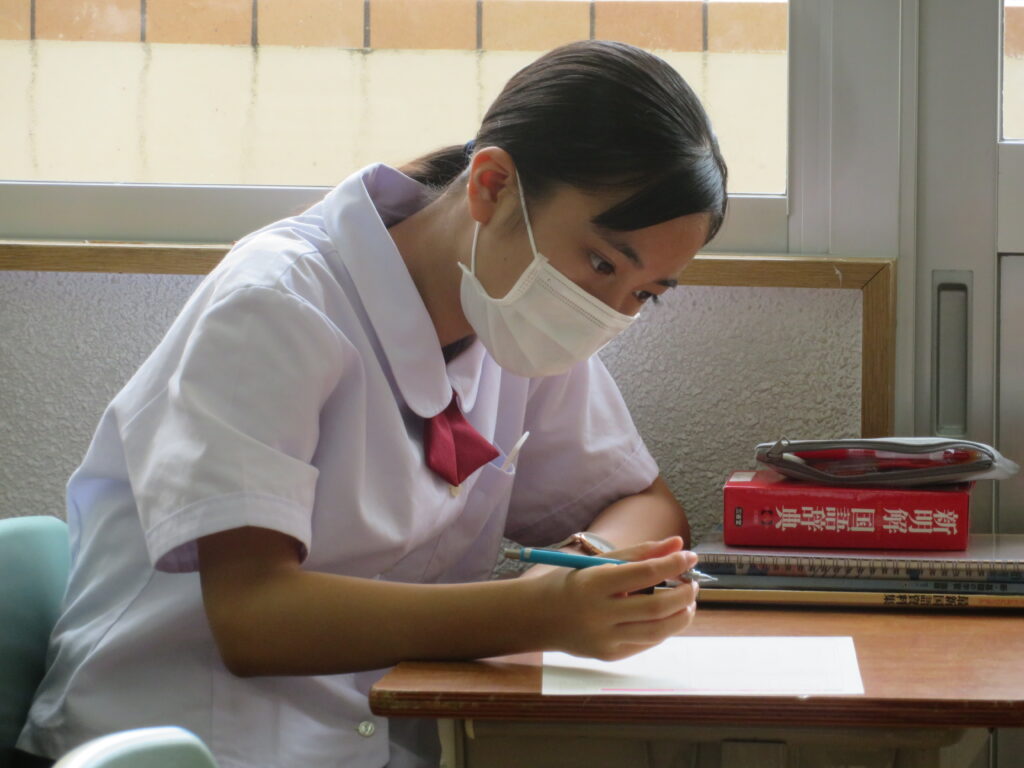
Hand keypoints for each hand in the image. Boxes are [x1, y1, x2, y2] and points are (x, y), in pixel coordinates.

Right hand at [532, 539, 699, 661]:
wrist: (537, 617)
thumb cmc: (571, 583)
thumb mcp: (598, 562)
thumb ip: (640, 553)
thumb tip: (678, 544)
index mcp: (593, 584)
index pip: (644, 573)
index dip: (672, 564)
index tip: (690, 557)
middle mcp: (598, 614)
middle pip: (656, 607)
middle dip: (683, 595)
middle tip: (693, 584)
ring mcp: (603, 639)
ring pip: (657, 631)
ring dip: (681, 616)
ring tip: (687, 603)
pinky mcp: (608, 655)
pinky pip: (646, 643)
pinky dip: (663, 629)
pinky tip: (665, 617)